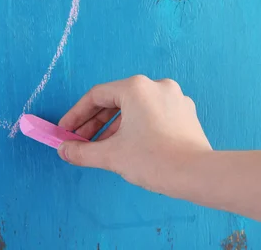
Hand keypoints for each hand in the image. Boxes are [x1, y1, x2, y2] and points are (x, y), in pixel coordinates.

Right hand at [58, 75, 211, 196]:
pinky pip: (152, 115)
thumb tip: (63, 150)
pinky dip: (135, 128)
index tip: (65, 131)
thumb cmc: (153, 159)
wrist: (197, 175)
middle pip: (115, 101)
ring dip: (113, 127)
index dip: (76, 115)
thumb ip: (82, 151)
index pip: (96, 96)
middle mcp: (156, 86)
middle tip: (78, 141)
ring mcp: (174, 98)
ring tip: (100, 148)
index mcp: (136, 88)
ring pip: (134, 109)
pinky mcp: (185, 113)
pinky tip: (127, 147)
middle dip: (94, 123)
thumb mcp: (111, 155)